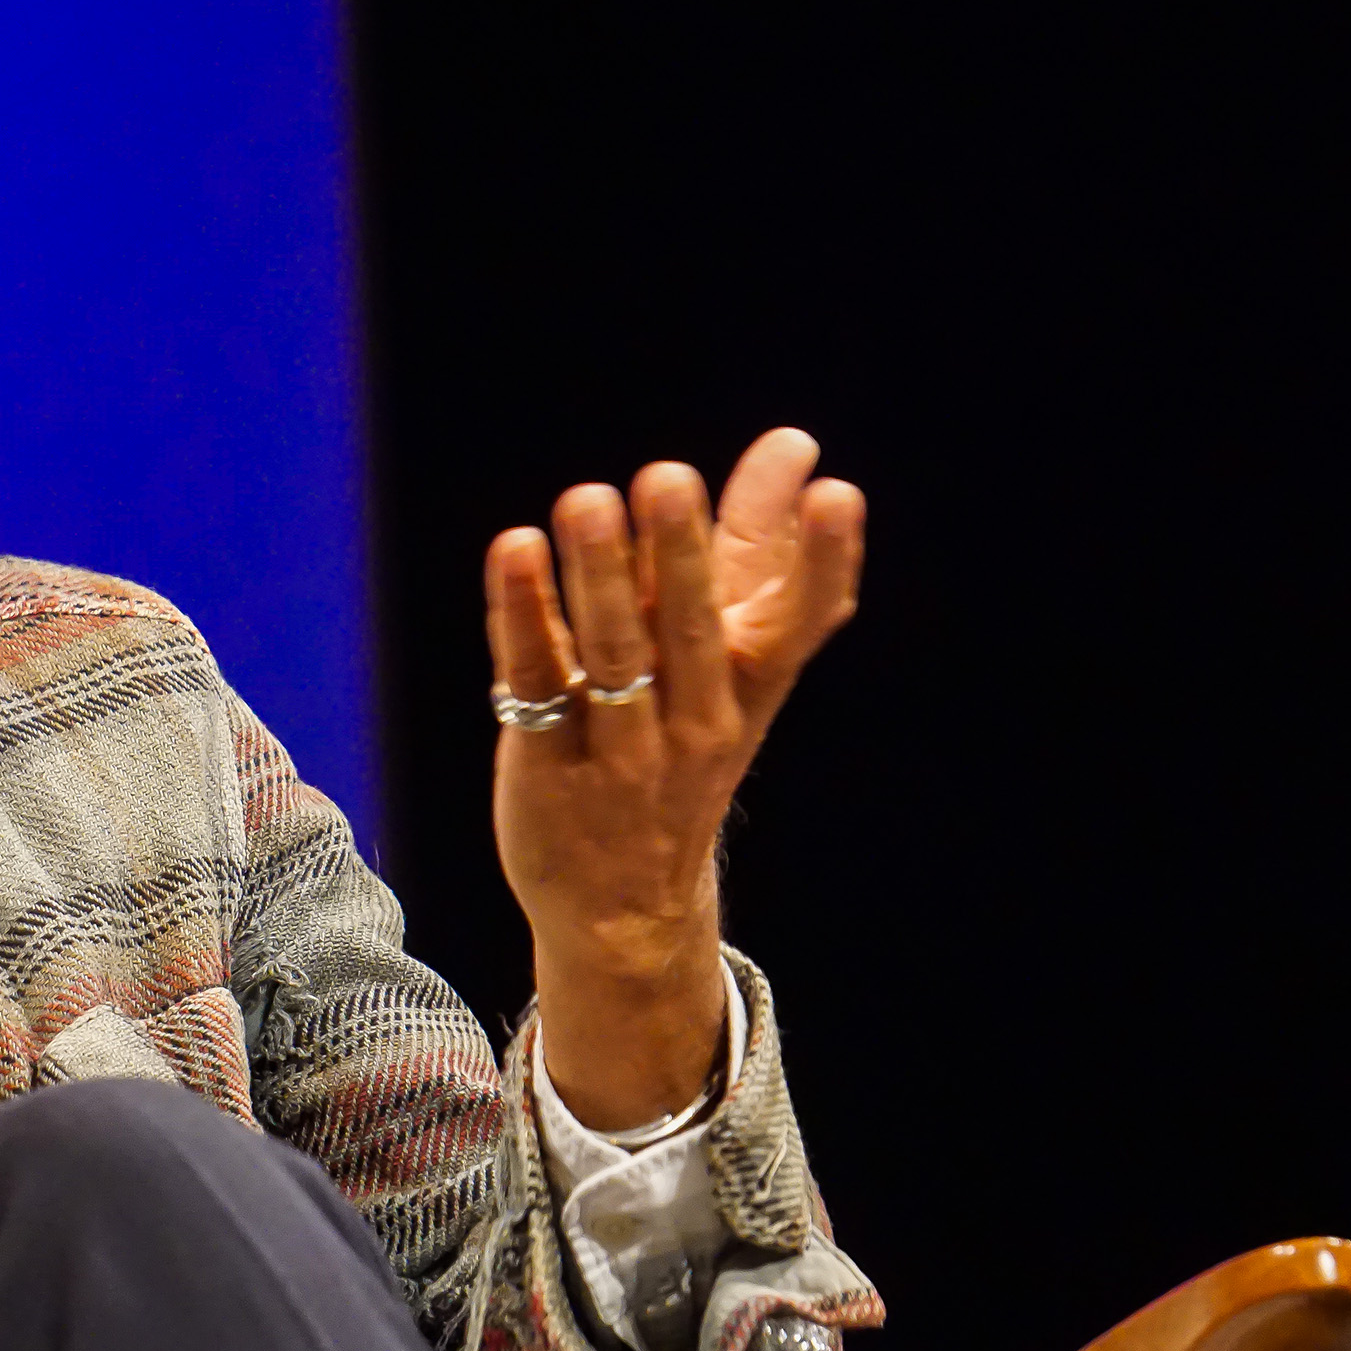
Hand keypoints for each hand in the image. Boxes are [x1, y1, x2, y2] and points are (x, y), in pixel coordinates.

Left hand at [487, 428, 863, 1127]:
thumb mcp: (734, 659)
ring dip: (598, 578)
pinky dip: (522, 617)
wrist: (625, 906)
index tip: (836, 494)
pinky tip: (514, 552)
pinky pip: (534, 683)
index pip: (798, 622)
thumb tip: (795, 443)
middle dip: (681, 554)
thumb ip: (756, 546)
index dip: (823, 561)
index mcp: (750, 687)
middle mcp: (695, 720)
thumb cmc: (684, 742)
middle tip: (668, 476)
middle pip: (691, 632)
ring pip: (614, 658)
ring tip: (585, 501)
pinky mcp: (546, 765)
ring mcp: (621, 750)